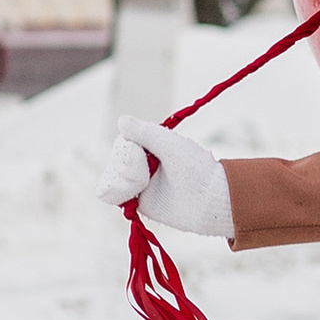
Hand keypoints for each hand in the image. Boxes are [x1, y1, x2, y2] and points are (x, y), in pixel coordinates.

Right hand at [102, 119, 233, 241]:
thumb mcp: (171, 145)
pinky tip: (125, 194)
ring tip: (139, 187)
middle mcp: (142, 161)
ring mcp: (138, 181)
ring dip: (120, 182)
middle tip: (146, 177)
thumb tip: (121, 120)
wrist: (209, 200)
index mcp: (151, 145)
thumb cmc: (196, 169)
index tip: (145, 158)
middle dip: (126, 169)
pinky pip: (111, 195)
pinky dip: (111, 192)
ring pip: (110, 177)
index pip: (123, 143)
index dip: (128, 152)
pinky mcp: (137, 200)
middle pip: (115, 160)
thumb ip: (145, 133)